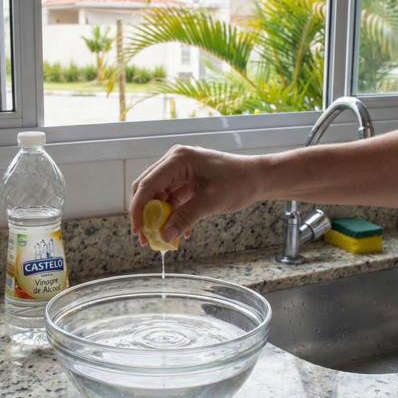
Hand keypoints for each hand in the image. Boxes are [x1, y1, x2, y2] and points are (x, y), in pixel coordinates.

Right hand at [129, 145, 263, 245]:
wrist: (259, 178)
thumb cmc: (240, 182)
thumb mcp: (211, 202)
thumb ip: (185, 218)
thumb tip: (164, 236)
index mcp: (178, 159)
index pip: (147, 184)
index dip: (138, 209)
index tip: (137, 230)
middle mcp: (175, 161)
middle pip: (147, 189)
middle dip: (145, 214)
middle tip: (145, 238)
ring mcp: (180, 171)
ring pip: (158, 196)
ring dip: (158, 217)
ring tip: (160, 238)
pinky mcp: (187, 181)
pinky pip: (172, 199)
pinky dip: (172, 215)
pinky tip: (180, 232)